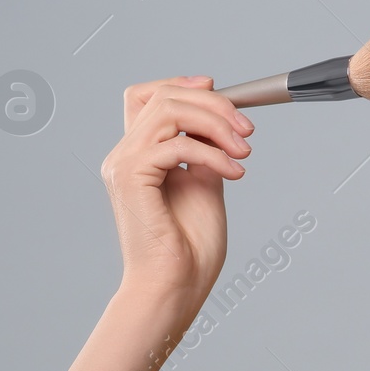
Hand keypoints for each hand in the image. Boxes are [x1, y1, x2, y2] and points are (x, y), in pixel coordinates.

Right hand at [101, 75, 252, 308]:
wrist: (175, 286)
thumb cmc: (189, 249)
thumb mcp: (206, 187)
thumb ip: (206, 154)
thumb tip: (222, 128)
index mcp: (138, 156)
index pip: (145, 97)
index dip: (180, 84)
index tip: (218, 90)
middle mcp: (124, 155)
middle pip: (162, 96)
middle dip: (213, 105)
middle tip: (247, 130)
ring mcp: (123, 165)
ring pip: (167, 110)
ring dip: (215, 124)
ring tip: (243, 151)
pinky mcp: (131, 178)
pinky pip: (174, 144)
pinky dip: (211, 153)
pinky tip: (234, 173)